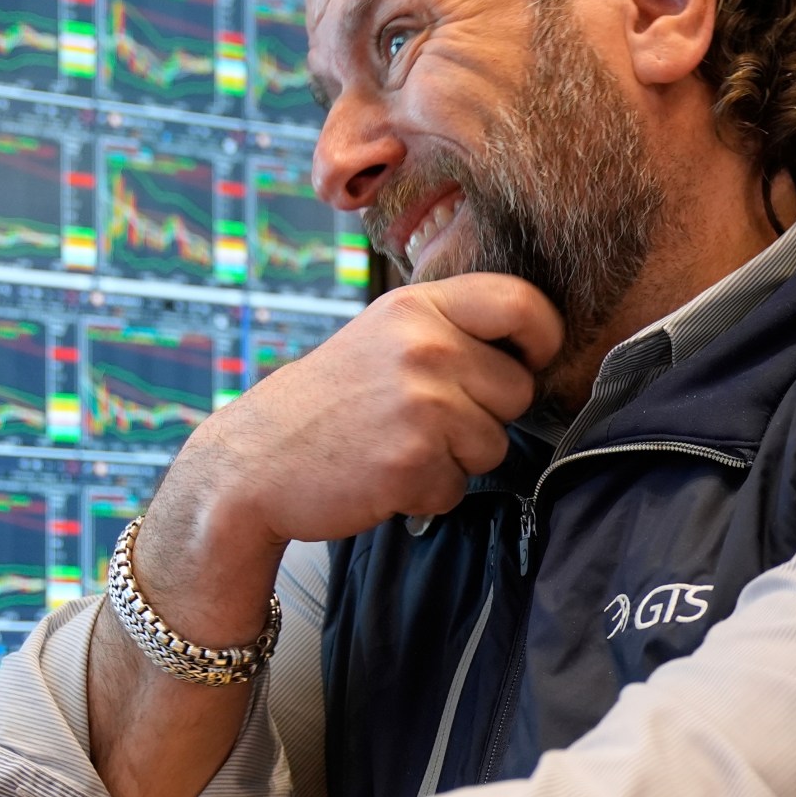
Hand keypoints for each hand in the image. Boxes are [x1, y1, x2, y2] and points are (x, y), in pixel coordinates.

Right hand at [127, 273, 563, 641]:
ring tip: (398, 445)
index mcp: (418, 307)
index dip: (542, 337)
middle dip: (487, 415)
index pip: (523, 303)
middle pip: (519, 389)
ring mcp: (420, 403)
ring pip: (495, 445)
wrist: (253, 464)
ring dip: (456, 459)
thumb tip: (530, 344)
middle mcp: (424, 346)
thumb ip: (448, 330)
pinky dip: (428, 493)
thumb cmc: (328, 404)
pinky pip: (460, 486)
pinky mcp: (413, 460)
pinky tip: (383, 474)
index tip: (528, 360)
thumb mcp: (382, 336)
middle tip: (426, 420)